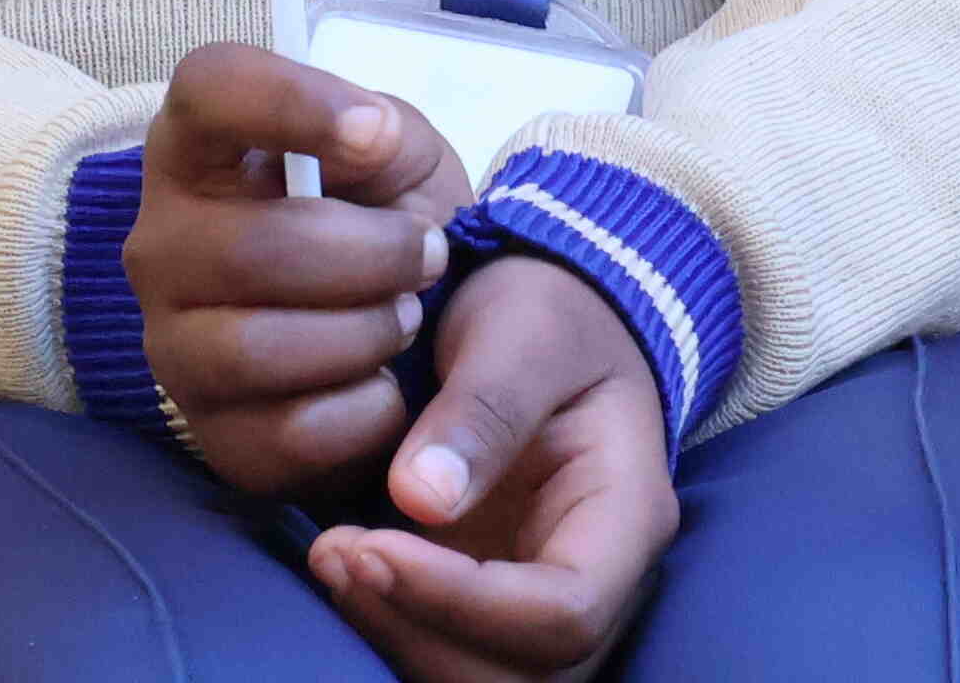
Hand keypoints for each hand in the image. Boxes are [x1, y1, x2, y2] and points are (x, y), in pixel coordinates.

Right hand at [128, 44, 464, 496]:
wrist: (399, 317)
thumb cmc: (382, 212)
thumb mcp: (399, 151)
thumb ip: (384, 130)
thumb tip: (368, 138)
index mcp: (200, 148)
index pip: (207, 89)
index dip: (288, 101)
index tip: (373, 132)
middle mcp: (161, 244)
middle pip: (253, 250)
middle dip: (372, 255)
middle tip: (428, 255)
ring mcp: (171, 345)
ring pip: (261, 350)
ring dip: (367, 332)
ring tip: (405, 315)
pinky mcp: (211, 432)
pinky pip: (288, 433)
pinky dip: (366, 409)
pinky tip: (386, 382)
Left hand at [305, 256, 680, 681]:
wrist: (547, 314)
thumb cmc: (548, 312)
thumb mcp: (524, 330)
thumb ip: (484, 407)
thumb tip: (420, 498)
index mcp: (629, 514)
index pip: (564, 611)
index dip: (464, 602)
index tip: (374, 542)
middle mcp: (597, 576)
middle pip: (524, 671)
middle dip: (420, 630)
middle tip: (337, 549)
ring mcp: (542, 595)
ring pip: (480, 677)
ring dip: (396, 634)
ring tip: (330, 552)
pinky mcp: (490, 600)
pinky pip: (443, 649)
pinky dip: (387, 625)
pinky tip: (341, 560)